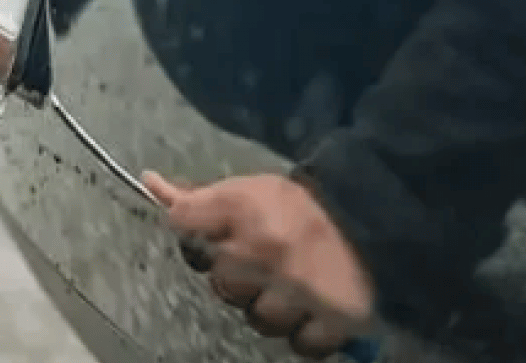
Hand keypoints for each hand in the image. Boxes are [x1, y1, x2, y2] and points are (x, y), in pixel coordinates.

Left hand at [143, 171, 374, 359]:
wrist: (377, 214)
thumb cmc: (301, 204)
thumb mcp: (249, 189)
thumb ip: (199, 197)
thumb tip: (149, 181)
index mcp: (243, 208)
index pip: (182, 224)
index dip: (194, 233)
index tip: (215, 234)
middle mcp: (265, 251)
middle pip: (220, 284)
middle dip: (238, 277)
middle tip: (266, 263)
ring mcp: (298, 291)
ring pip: (258, 319)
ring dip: (271, 308)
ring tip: (292, 286)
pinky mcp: (333, 320)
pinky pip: (301, 344)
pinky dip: (305, 334)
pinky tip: (311, 310)